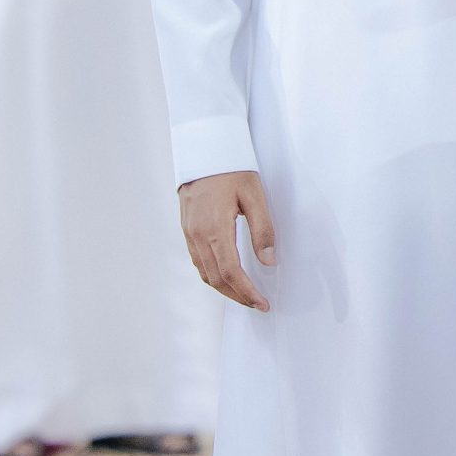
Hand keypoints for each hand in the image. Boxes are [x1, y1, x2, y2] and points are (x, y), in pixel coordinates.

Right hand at [178, 170, 275, 311]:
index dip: (247, 292)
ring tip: (246, 295)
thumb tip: (269, 261)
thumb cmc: (232, 171)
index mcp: (215, 229)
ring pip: (205, 273)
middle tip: (258, 304)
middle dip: (238, 296)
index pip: (230, 272)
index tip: (262, 303)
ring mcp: (189, 234)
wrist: (204, 151)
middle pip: (216, 278)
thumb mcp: (255, 196)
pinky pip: (198, 262)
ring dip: (224, 289)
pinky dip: (213, 275)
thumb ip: (262, 230)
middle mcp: (197, 236)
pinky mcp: (187, 230)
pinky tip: (227, 277)